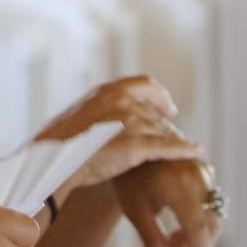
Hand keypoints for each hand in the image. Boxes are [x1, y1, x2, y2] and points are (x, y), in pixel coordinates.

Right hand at [37, 76, 203, 191]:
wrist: (50, 162)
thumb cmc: (55, 144)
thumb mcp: (75, 116)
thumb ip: (95, 111)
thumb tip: (96, 116)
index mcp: (106, 91)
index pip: (145, 84)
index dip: (160, 95)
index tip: (168, 108)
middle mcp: (121, 102)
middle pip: (155, 111)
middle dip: (165, 124)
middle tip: (173, 132)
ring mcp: (130, 123)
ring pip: (162, 130)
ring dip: (172, 139)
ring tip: (182, 149)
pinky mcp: (136, 145)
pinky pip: (168, 147)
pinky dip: (185, 149)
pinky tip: (197, 151)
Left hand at [114, 158, 223, 246]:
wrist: (129, 138)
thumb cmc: (127, 174)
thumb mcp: (135, 209)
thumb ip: (151, 240)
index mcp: (183, 187)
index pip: (198, 231)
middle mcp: (200, 179)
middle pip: (208, 225)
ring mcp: (204, 175)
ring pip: (208, 216)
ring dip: (193, 238)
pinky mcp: (203, 174)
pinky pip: (205, 204)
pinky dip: (193, 222)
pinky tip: (176, 237)